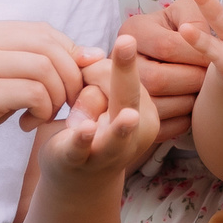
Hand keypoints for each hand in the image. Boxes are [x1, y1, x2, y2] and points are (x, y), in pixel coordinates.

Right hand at [0, 21, 84, 168]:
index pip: (46, 32)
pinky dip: (42, 110)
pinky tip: (29, 123)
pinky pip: (31, 93)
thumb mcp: (1, 79)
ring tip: (46, 114)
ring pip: (45, 68)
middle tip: (67, 104)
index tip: (70, 87)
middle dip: (70, 78)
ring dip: (57, 96)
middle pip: (49, 46)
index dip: (68, 59)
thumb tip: (92, 54)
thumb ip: (38, 64)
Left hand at [40, 36, 155, 181]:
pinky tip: (86, 131)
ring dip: (119, 125)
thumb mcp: (96, 96)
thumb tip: (88, 55)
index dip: (99, 68)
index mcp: (145, 113)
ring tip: (128, 117)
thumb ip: (95, 73)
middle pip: (124, 92)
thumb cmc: (90, 128)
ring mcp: (110, 151)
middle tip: (124, 41)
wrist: (77, 181)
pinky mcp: (77, 160)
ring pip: (111, 123)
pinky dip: (83, 139)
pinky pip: (81, 148)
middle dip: (125, 68)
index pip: (125, 76)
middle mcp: (136, 133)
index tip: (84, 75)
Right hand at [121, 7, 207, 145]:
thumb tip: (201, 44)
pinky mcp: (133, 115)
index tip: (214, 58)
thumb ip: (196, 21)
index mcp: (133, 30)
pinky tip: (190, 106)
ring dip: (188, 101)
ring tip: (201, 91)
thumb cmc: (183, 28)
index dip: (197, 55)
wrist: (169, 52)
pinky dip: (181, 120)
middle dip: (192, 80)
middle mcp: (118, 61)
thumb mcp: (188, 12)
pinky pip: (158, 127)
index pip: (167, 47)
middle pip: (158, 79)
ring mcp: (121, 91)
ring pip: (157, 105)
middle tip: (209, 78)